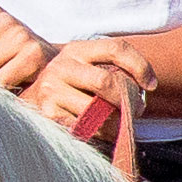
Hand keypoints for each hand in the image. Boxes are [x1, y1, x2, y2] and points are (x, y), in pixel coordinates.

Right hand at [18, 35, 145, 148]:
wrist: (30, 101)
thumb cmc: (71, 87)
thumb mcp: (87, 69)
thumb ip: (113, 71)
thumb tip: (145, 85)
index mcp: (76, 50)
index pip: (115, 48)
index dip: (140, 66)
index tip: (151, 85)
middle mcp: (61, 66)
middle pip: (107, 81)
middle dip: (128, 100)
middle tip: (136, 110)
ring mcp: (52, 89)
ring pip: (99, 109)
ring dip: (117, 121)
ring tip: (119, 123)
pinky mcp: (48, 113)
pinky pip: (87, 127)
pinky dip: (101, 133)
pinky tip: (101, 130)